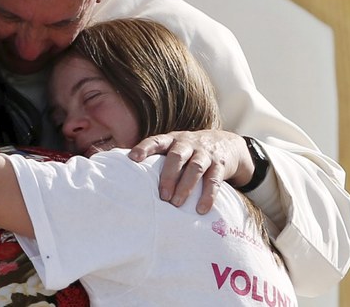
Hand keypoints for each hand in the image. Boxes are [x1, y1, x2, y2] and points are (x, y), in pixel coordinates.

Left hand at [128, 130, 251, 213]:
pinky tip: (201, 209)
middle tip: (162, 196)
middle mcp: (187, 144)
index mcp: (171, 140)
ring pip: (196, 168)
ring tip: (176, 204)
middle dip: (168, 176)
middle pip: (177, 157)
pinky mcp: (220, 165)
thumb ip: (155, 159)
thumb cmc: (188, 151)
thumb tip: (123, 174)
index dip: (144, 148)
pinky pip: (214, 180)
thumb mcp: (173, 148)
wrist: (226, 143)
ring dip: (186, 186)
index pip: (156, 141)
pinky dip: (208, 195)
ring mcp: (205, 153)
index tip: (133, 158)